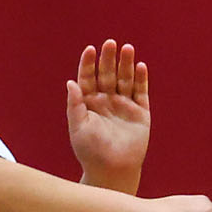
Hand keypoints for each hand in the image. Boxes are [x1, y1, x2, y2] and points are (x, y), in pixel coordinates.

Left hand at [67, 40, 148, 184]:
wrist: (113, 169)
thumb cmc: (91, 151)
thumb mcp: (78, 127)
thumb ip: (75, 105)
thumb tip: (70, 82)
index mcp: (88, 103)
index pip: (88, 78)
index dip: (88, 64)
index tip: (90, 49)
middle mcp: (106, 101)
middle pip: (107, 74)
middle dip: (108, 58)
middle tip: (110, 42)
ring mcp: (124, 106)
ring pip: (125, 79)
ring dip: (126, 64)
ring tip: (127, 48)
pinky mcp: (140, 113)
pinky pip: (141, 92)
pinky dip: (141, 79)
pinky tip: (141, 66)